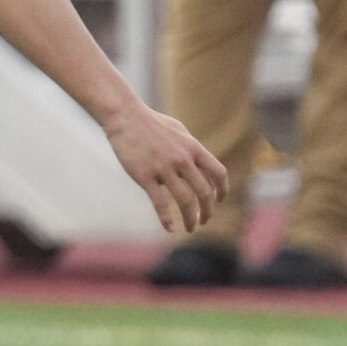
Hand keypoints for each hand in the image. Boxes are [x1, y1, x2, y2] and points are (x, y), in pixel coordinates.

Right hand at [100, 101, 226, 233]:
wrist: (123, 116)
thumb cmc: (150, 122)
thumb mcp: (178, 131)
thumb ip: (191, 148)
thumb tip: (200, 163)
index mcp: (193, 148)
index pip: (218, 173)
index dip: (222, 190)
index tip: (219, 200)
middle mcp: (182, 159)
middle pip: (204, 192)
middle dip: (207, 211)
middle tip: (204, 220)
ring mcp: (163, 168)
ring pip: (185, 201)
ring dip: (191, 218)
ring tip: (190, 228)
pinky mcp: (144, 175)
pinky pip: (159, 202)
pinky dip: (166, 219)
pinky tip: (170, 229)